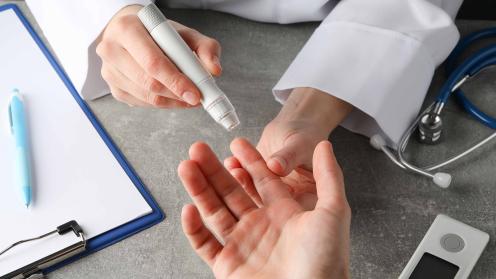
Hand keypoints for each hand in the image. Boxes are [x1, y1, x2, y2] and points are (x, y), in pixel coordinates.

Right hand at [96, 5, 221, 107]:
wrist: (132, 32)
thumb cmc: (158, 33)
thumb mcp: (185, 33)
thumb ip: (205, 48)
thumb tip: (214, 70)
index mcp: (126, 28)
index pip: (153, 62)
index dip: (176, 81)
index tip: (195, 93)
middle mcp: (111, 49)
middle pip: (148, 83)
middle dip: (177, 94)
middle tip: (197, 98)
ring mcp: (109, 71)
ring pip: (146, 97)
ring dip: (173, 101)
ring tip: (190, 97)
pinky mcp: (114, 89)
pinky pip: (142, 104)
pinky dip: (163, 104)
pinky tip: (175, 97)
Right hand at [178, 138, 350, 278]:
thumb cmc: (327, 261)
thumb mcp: (334, 211)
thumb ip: (328, 176)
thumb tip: (325, 145)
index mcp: (283, 213)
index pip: (260, 179)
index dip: (248, 160)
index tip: (235, 143)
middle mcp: (261, 226)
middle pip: (231, 191)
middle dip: (213, 169)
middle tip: (198, 149)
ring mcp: (243, 245)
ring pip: (214, 212)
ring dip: (199, 189)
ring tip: (186, 167)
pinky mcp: (228, 267)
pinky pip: (205, 244)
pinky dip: (193, 228)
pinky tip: (189, 209)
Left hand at [225, 88, 351, 207]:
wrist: (295, 125)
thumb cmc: (307, 134)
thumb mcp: (301, 145)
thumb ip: (289, 157)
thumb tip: (276, 166)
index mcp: (308, 199)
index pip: (291, 209)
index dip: (273, 202)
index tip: (258, 190)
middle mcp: (288, 202)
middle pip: (268, 205)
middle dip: (251, 190)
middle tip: (238, 174)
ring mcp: (270, 195)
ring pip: (254, 192)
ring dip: (241, 180)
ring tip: (232, 166)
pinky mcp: (256, 184)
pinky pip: (246, 179)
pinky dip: (238, 170)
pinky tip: (230, 161)